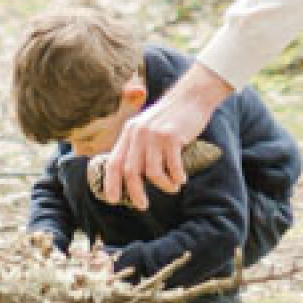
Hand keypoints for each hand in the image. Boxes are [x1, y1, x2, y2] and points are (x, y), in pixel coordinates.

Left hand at [95, 65, 226, 212]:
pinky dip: (177, 177)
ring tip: (172, 187)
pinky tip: (182, 178)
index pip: (114, 161)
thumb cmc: (170, 116)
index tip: (113, 200)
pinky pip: (172, 167)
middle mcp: (138, 133)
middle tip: (143, 205)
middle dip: (135, 193)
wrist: (191, 96)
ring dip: (164, 186)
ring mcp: (154, 134)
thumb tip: (131, 176)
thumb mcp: (147, 126)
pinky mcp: (171, 137)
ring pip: (152, 173)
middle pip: (130, 171)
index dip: (111, 183)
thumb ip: (138, 145)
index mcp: (129, 131)